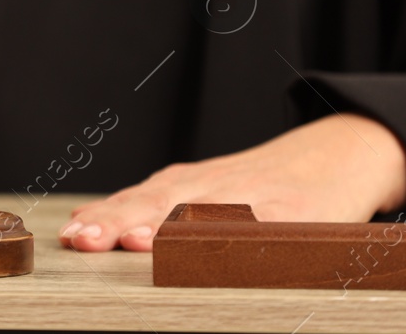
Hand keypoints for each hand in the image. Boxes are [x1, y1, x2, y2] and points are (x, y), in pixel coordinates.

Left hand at [60, 113, 405, 251]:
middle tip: (85, 238)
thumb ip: (153, 211)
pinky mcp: (296, 215)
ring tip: (136, 242)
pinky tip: (218, 249)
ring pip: (204, 215)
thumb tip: (92, 225)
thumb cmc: (258, 184)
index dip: (103, 218)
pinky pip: (264, 229)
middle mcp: (210, 189)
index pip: (133, 201)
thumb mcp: (201, 194)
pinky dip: (239, 237)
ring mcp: (252, 200)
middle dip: (118, 223)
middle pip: (157, 204)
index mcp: (183, 186)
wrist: (333, 155)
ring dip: (167, 229)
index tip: (71, 233)